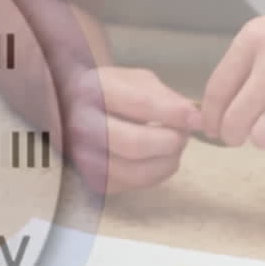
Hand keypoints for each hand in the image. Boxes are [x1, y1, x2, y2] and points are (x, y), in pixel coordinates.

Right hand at [65, 66, 200, 194]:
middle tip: (182, 135)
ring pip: (134, 172)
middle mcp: (80, 124)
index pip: (139, 104)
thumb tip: (194, 118)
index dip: (174, 114)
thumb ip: (163, 96)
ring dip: (166, 162)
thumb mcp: (133, 80)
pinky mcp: (91, 179)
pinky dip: (155, 175)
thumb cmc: (109, 92)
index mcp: (92, 90)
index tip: (197, 119)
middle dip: (170, 142)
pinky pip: (133, 186)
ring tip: (172, 148)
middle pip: (135, 144)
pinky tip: (157, 159)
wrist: (67, 109)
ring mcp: (81, 156)